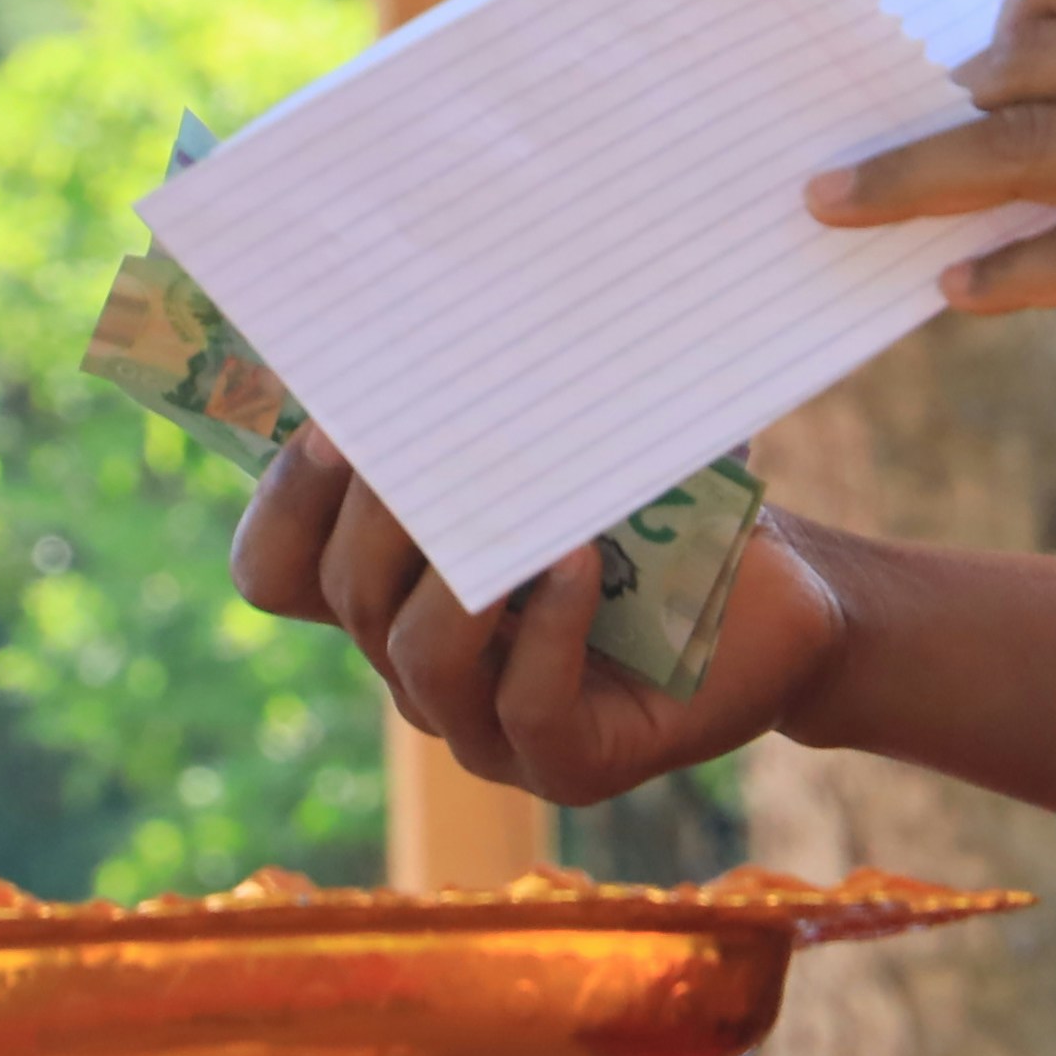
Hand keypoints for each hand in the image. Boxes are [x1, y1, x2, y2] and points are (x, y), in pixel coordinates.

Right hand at [228, 422, 851, 804]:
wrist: (780, 597)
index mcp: (394, 587)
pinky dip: (544, 629)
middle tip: (408, 435)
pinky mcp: (565, 766)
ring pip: (416, 657)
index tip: (326, 420)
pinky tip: (578, 564)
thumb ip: (503, 399)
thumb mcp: (570, 442)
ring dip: (453, 577)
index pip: (276, 569)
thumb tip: (462, 289)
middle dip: (370, 512)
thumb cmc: (663, 508)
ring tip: (507, 507)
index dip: (283, 500)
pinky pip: (523, 705)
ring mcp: (486, 729)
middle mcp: (418, 662)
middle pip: (343, 597)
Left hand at [812, 0, 1055, 399]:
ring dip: (917, 183)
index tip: (923, 74)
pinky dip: (1008, 272)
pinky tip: (956, 290)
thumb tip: (1052, 91)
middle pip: (1023, 59)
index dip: (983, 23)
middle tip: (834, 154)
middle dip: (918, 106)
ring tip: (839, 211)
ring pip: (1031, 151)